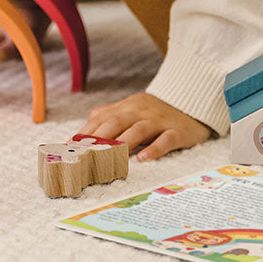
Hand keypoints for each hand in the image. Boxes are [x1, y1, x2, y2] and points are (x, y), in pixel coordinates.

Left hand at [80, 92, 210, 161]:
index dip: (86, 131)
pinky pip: (165, 140)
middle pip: (117, 121)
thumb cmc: (155, 112)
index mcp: (127, 107)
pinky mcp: (177, 131)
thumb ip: (109, 117)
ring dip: (124, 142)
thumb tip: (82, 132)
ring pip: (139, 129)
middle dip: (100, 137)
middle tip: (86, 154)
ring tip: (111, 156)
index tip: (72, 146)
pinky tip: (143, 159)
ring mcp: (159, 121)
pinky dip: (154, 149)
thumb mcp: (131, 109)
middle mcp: (141, 112)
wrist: (191, 102)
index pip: (102, 117)